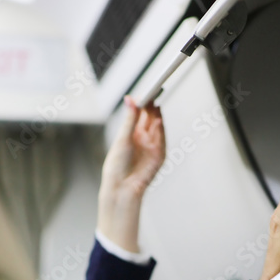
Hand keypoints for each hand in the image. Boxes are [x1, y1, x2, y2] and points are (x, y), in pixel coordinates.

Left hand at [96, 95, 165, 252]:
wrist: (122, 187)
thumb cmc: (117, 166)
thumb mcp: (123, 138)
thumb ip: (130, 119)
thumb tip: (130, 99)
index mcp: (131, 133)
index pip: (140, 114)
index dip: (144, 102)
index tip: (146, 92)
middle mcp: (142, 138)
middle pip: (150, 117)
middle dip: (152, 105)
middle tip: (153, 92)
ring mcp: (152, 146)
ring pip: (157, 126)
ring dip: (157, 114)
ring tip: (155, 102)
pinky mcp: (159, 155)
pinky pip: (162, 138)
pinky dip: (161, 128)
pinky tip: (159, 119)